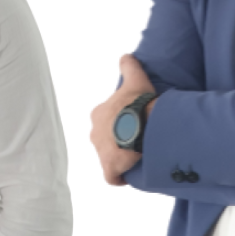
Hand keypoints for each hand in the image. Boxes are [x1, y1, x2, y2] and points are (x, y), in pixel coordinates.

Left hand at [88, 53, 157, 187]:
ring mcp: (97, 153)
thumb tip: (124, 54)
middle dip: (112, 145)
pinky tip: (128, 180)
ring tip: (131, 162)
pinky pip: (110, 179)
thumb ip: (128, 65)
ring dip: (114, 162)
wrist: (142, 124)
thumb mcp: (135, 78)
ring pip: (103, 160)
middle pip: (101, 141)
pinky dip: (118, 181)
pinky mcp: (106, 170)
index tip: (127, 129)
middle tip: (130, 146)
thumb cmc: (137, 102)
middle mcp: (92, 134)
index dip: (113, 126)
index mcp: (96, 114)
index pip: (102, 122)